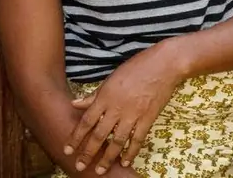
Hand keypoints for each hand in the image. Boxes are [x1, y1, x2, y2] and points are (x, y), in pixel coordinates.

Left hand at [64, 43, 184, 174]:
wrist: (164, 64)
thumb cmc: (137, 67)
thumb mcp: (111, 78)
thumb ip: (94, 95)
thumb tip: (75, 104)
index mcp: (105, 97)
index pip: (86, 121)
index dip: (75, 138)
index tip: (67, 151)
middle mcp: (116, 108)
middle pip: (98, 135)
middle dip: (88, 153)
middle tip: (81, 166)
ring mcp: (133, 114)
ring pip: (117, 141)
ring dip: (108, 157)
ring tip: (100, 170)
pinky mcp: (148, 118)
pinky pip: (137, 139)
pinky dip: (131, 152)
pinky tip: (125, 161)